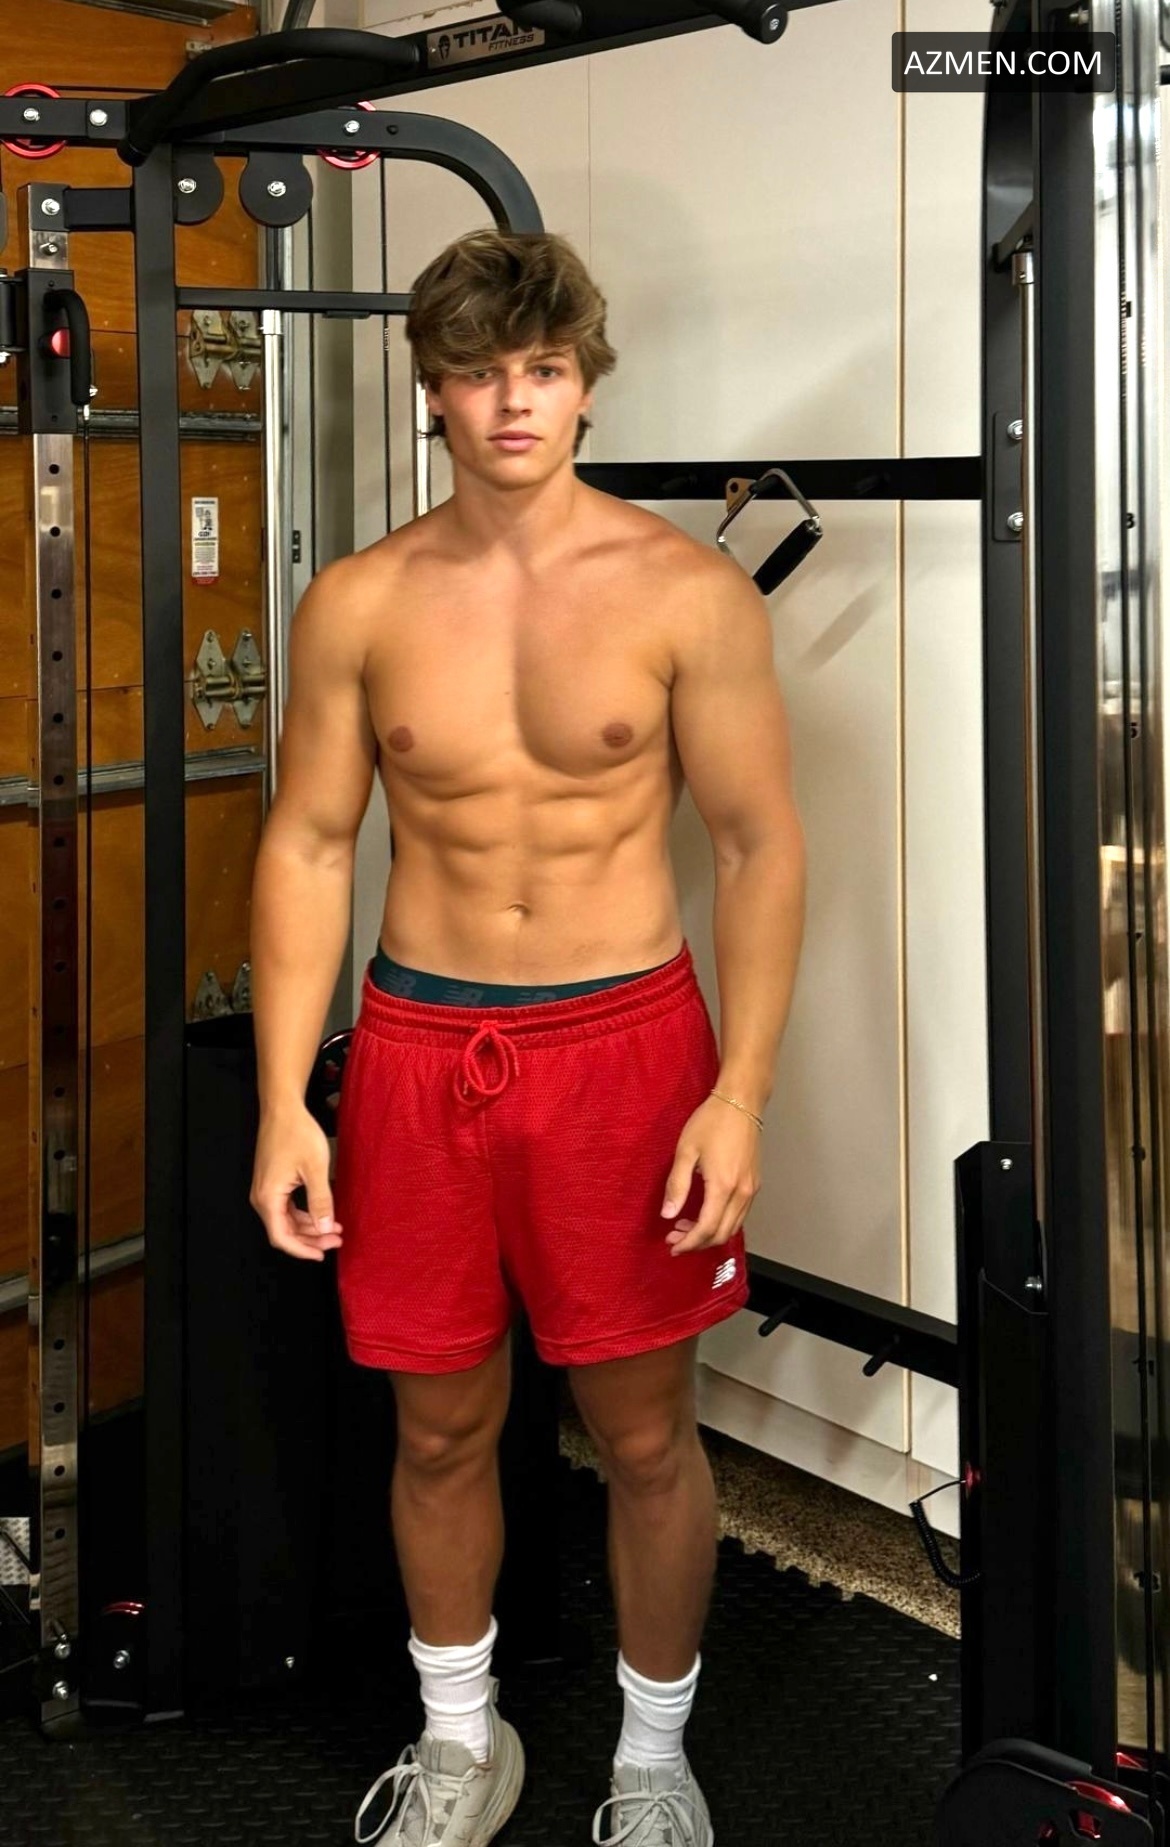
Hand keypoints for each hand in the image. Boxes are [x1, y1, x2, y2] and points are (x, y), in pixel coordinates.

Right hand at [250, 1105, 343, 1262]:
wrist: (283, 1109)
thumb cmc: (296, 1133)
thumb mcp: (315, 1169)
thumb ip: (320, 1202)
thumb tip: (324, 1228)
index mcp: (268, 1198)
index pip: (282, 1237)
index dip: (302, 1250)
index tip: (322, 1254)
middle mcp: (262, 1197)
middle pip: (284, 1231)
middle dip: (311, 1239)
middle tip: (336, 1240)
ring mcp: (266, 1190)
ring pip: (287, 1220)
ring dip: (310, 1227)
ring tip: (334, 1229)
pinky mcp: (273, 1183)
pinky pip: (287, 1208)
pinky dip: (304, 1215)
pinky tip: (323, 1214)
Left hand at [660, 1095, 760, 1254]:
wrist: (741, 1101)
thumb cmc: (712, 1121)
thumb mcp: (686, 1151)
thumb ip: (677, 1185)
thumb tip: (667, 1214)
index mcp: (723, 1186)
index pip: (706, 1228)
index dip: (688, 1242)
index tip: (673, 1246)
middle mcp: (742, 1192)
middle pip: (722, 1234)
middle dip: (697, 1242)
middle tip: (675, 1237)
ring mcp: (751, 1188)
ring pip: (733, 1226)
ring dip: (710, 1234)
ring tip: (686, 1227)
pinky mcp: (754, 1183)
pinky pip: (740, 1214)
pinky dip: (722, 1222)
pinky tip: (705, 1213)